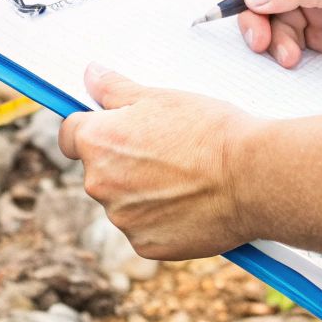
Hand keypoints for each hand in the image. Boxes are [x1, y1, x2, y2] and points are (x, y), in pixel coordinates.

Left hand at [57, 64, 263, 259]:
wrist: (251, 175)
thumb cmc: (208, 130)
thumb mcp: (159, 97)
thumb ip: (115, 90)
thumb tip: (90, 76)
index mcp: (96, 142)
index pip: (69, 135)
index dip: (91, 128)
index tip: (112, 128)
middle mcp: (99, 184)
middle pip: (99, 170)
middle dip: (123, 162)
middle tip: (166, 150)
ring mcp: (122, 219)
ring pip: (124, 202)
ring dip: (143, 192)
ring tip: (184, 177)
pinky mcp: (146, 246)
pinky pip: (145, 229)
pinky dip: (162, 219)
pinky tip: (190, 203)